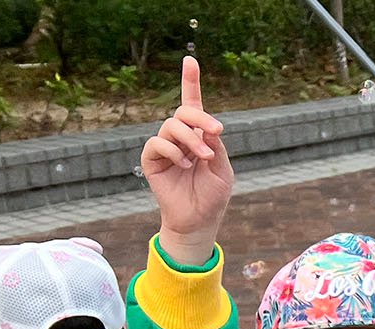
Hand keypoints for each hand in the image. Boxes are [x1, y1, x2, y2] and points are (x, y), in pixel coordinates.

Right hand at [141, 57, 233, 266]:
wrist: (199, 221)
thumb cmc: (213, 196)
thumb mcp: (222, 169)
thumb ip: (215, 145)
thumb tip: (208, 125)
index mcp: (199, 136)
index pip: (193, 105)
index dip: (190, 81)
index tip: (190, 60)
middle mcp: (180, 138)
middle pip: (184, 111)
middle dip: (200, 116)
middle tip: (217, 130)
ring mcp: (165, 148)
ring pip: (172, 126)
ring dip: (190, 139)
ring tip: (202, 157)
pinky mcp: (152, 160)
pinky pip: (157, 143)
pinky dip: (172, 151)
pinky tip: (184, 165)